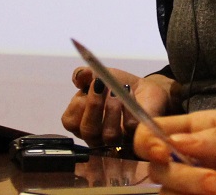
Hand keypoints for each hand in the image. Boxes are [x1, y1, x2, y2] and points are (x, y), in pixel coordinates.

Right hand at [60, 67, 175, 148]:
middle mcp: (96, 136)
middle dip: (94, 106)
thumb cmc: (116, 84)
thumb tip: (79, 76)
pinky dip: (129, 109)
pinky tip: (130, 94)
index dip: (77, 104)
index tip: (90, 85)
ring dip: (112, 108)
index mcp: (81, 122)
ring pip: (109, 135)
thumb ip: (84, 74)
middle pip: (88, 132)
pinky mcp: (135, 138)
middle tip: (102, 85)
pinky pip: (130, 129)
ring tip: (118, 90)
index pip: (70, 122)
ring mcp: (116, 141)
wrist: (144, 87)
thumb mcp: (98, 74)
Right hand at [134, 110, 215, 194]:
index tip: (164, 150)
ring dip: (190, 187)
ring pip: (169, 188)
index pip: (158, 129)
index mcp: (202, 127)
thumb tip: (175, 140)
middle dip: (179, 171)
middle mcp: (195, 153)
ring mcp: (199, 180)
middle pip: (159, 164)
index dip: (150, 139)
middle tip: (210, 177)